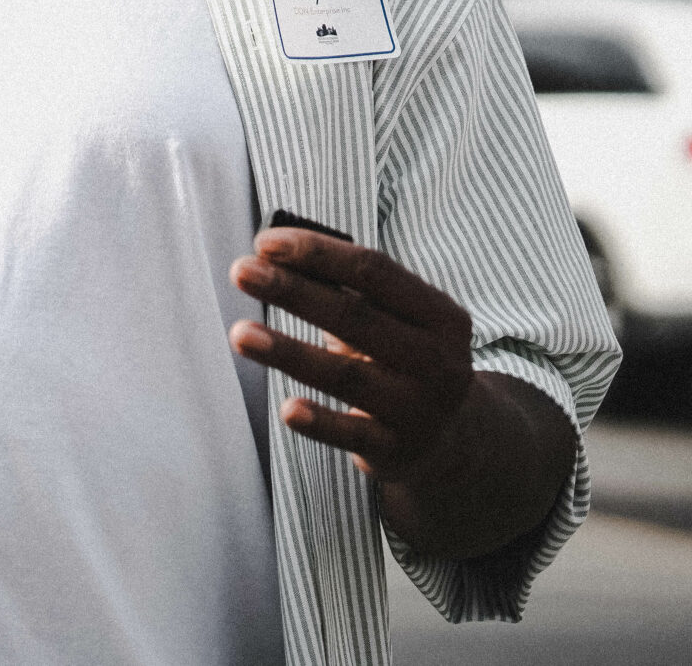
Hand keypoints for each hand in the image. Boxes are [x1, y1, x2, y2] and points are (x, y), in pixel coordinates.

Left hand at [229, 226, 473, 480]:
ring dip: (289, 352)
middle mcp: (437, 361)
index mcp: (440, 316)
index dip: (318, 253)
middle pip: (357, 318)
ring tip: (240, 333)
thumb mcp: (393, 322)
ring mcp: (419, 408)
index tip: (264, 242)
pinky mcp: (397, 450)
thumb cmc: (402, 359)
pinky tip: (288, 409)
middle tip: (241, 271)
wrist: (451, 440)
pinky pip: (353, 434)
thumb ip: (347, 290)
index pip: (375, 271)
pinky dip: (321, 422)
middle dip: (294, 290)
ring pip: (347, 376)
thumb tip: (275, 253)